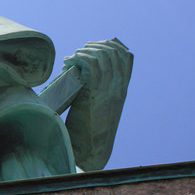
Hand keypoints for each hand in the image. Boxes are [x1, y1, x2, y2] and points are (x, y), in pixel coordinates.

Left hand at [63, 38, 132, 170]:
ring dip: (83, 51)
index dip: (112, 44)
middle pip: (113, 52)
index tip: (95, 45)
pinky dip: (77, 58)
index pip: (127, 57)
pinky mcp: (94, 93)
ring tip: (71, 59)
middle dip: (94, 45)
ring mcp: (108, 89)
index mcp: (121, 90)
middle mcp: (118, 87)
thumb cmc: (89, 131)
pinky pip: (90, 64)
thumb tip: (83, 76)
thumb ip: (96, 91)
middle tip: (79, 52)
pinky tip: (67, 63)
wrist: (90, 150)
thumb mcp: (97, 107)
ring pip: (101, 55)